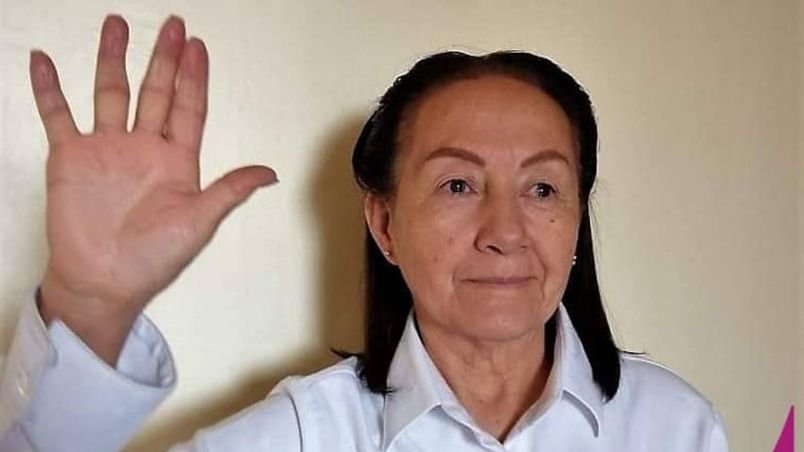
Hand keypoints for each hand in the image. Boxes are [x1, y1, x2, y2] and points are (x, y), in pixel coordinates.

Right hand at [31, 15, 276, 363]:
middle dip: (163, 59)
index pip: (188, 108)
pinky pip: (58, 115)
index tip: (198, 47)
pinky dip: (49, 88)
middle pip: (155, 92)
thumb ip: (230, 190)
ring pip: (110, 93)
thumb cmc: (154, 259)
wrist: (105, 282)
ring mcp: (106, 149)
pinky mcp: (71, 158)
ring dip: (112, 59)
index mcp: (176, 161)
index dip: (194, 77)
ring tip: (115, 25)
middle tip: (172, 25)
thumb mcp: (200, 222)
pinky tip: (44, 60)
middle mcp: (143, 148)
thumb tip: (270, 173)